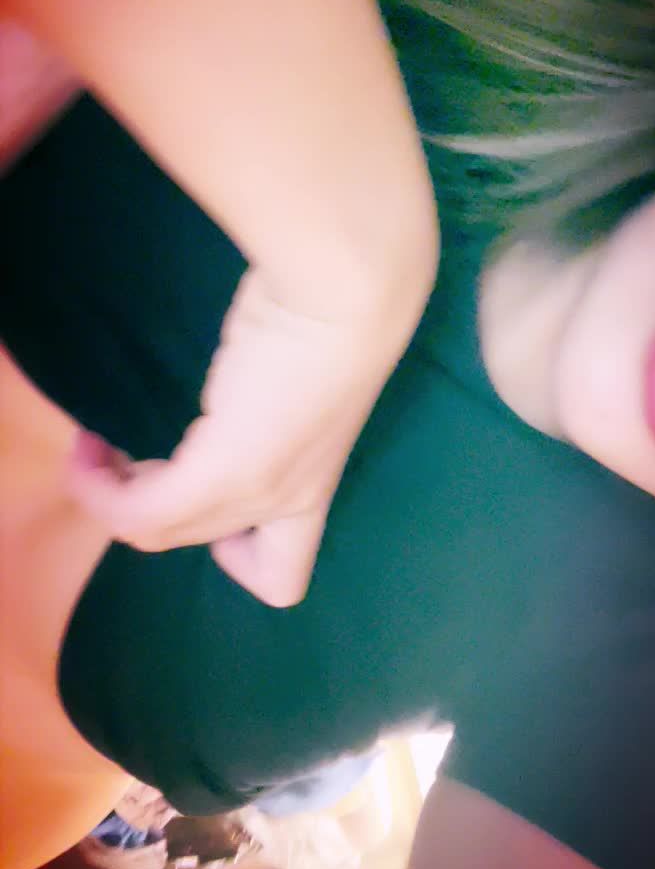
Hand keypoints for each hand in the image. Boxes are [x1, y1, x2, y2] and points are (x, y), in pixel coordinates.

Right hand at [68, 266, 413, 605]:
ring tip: (96, 452)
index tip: (200, 483)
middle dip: (147, 504)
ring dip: (110, 497)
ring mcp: (259, 492)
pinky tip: (91, 445)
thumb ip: (261, 406)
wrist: (349, 293)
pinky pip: (139, 509)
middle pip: (194, 541)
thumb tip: (229, 397)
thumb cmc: (332, 313)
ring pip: (158, 532)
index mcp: (316, 487)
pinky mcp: (224, 470)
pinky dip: (100, 488)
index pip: (280, 576)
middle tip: (123, 455)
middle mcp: (291, 503)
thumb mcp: (294, 378)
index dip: (227, 544)